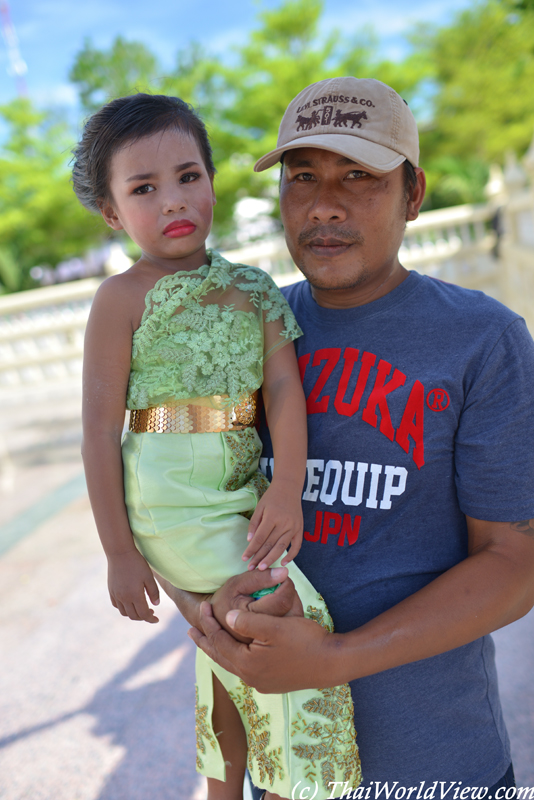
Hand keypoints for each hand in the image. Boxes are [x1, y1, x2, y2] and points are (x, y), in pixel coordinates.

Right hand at [107, 549, 159, 622]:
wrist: (120, 553)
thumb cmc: (137, 563)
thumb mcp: (149, 576)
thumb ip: (153, 592)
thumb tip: (156, 605)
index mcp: (135, 595)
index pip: (144, 614)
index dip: (151, 619)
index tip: (157, 619)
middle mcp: (124, 598)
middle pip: (134, 616)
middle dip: (143, 617)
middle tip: (151, 612)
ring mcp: (116, 595)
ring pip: (124, 612)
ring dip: (133, 614)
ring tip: (141, 608)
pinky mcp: (111, 591)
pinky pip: (116, 605)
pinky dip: (124, 608)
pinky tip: (130, 603)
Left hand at [188, 604, 340, 692]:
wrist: (332, 662)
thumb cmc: (305, 641)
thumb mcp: (274, 626)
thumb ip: (247, 622)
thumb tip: (227, 618)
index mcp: (247, 663)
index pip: (220, 641)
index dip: (209, 623)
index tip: (203, 606)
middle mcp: (250, 677)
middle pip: (220, 657)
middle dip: (206, 641)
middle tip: (191, 631)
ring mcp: (261, 683)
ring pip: (232, 664)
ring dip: (219, 650)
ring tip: (209, 641)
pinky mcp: (272, 683)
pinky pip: (244, 668)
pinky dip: (234, 657)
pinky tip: (237, 652)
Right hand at [211, 567, 302, 642]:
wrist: (216, 623)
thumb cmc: (225, 600)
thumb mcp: (237, 584)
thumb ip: (259, 578)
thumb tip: (284, 572)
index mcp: (252, 621)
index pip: (281, 600)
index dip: (286, 584)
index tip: (282, 576)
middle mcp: (263, 637)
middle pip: (292, 609)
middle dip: (289, 593)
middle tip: (279, 585)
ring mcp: (270, 643)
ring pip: (294, 618)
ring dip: (290, 603)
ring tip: (276, 596)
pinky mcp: (275, 645)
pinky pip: (292, 626)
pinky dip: (288, 613)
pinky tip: (278, 608)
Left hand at [242, 482, 302, 569]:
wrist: (289, 488)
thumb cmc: (271, 498)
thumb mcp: (259, 507)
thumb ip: (254, 524)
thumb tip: (249, 541)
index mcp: (272, 517)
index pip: (260, 538)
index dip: (251, 549)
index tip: (244, 558)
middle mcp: (284, 523)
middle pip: (270, 545)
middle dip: (259, 558)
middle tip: (251, 568)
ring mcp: (293, 527)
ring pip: (281, 547)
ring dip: (271, 559)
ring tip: (262, 568)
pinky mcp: (300, 529)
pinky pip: (297, 546)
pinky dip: (291, 555)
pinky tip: (283, 562)